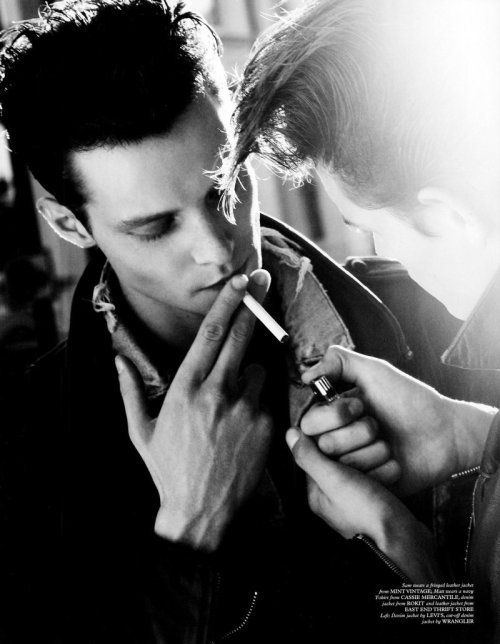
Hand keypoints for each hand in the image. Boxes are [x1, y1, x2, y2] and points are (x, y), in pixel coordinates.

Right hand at [117, 271, 273, 550]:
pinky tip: (242, 423)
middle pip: (240, 337)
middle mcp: (218, 393)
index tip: (238, 281)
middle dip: (252, 305)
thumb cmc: (167, 469)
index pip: (210, 334)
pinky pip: (265, 399)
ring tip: (232, 400)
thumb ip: (130, 390)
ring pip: (256, 369)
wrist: (200, 513)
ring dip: (248, 373)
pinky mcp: (267, 426)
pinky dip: (256, 401)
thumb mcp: (140, 431)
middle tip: (263, 282)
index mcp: (185, 389)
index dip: (226, 303)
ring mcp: (246, 409)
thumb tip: (118, 359)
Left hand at [286, 428, 442, 581]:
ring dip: (370, 455)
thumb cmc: (367, 512)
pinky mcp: (378, 501)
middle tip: (365, 443)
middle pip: (338, 458)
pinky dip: (382, 467)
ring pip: (359, 464)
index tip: (342, 425)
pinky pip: (376, 474)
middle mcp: (333, 498)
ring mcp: (356, 501)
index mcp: (317, 494)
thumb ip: (311, 458)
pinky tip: (389, 464)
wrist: (406, 543)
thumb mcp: (334, 481)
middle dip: (352, 447)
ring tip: (381, 455)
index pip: (315, 454)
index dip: (328, 437)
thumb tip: (289, 433)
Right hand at [302, 346, 496, 495]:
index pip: (309, 423)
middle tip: (377, 424)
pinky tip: (395, 461)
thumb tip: (305, 375)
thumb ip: (337, 362)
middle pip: (323, 445)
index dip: (334, 414)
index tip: (360, 404)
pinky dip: (382, 470)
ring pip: (342, 467)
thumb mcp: (374, 371)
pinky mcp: (368, 487)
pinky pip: (361, 484)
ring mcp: (353, 466)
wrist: (445, 433)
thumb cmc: (411, 400)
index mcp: (334, 415)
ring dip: (372, 450)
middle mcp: (339, 440)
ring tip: (388, 443)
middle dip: (356, 432)